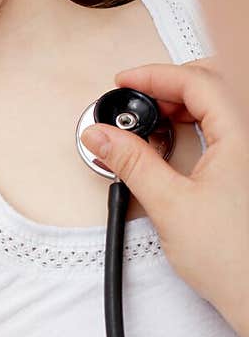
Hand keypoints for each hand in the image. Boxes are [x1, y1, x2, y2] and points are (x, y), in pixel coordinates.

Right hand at [81, 59, 248, 336]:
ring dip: (184, 105)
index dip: (156, 75)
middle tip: (135, 100)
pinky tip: (175, 143)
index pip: (199, 81)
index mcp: (244, 135)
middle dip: (170, 85)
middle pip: (214, 83)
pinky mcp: (248, 170)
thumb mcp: (169, 205)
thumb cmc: (234, 260)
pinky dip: (199, 124)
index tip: (125, 82)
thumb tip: (102, 136)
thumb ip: (132, 163)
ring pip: (222, 104)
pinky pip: (228, 127)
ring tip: (150, 125)